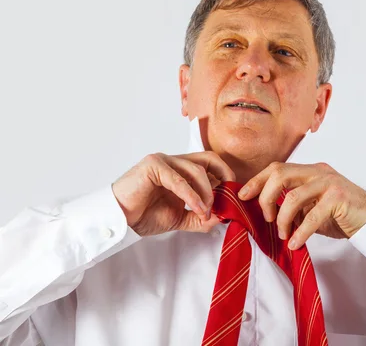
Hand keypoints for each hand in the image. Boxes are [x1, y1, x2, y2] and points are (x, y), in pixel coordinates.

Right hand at [112, 152, 235, 236]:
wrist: (119, 219)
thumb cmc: (144, 215)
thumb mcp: (180, 218)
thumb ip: (200, 217)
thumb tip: (223, 216)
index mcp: (182, 170)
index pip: (211, 165)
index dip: (225, 178)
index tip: (233, 197)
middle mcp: (174, 161)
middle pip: (209, 158)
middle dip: (224, 176)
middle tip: (229, 197)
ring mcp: (163, 161)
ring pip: (197, 170)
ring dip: (207, 193)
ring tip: (206, 212)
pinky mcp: (153, 165)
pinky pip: (179, 179)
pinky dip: (192, 195)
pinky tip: (198, 208)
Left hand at [238, 162, 365, 249]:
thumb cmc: (341, 216)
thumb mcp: (312, 207)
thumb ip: (293, 205)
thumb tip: (266, 212)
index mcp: (310, 170)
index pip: (277, 167)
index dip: (257, 180)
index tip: (243, 195)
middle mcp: (318, 172)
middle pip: (280, 174)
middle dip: (265, 197)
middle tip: (266, 218)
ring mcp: (329, 182)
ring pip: (293, 196)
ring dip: (282, 219)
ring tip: (284, 235)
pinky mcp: (338, 198)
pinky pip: (311, 216)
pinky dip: (300, 232)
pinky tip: (295, 243)